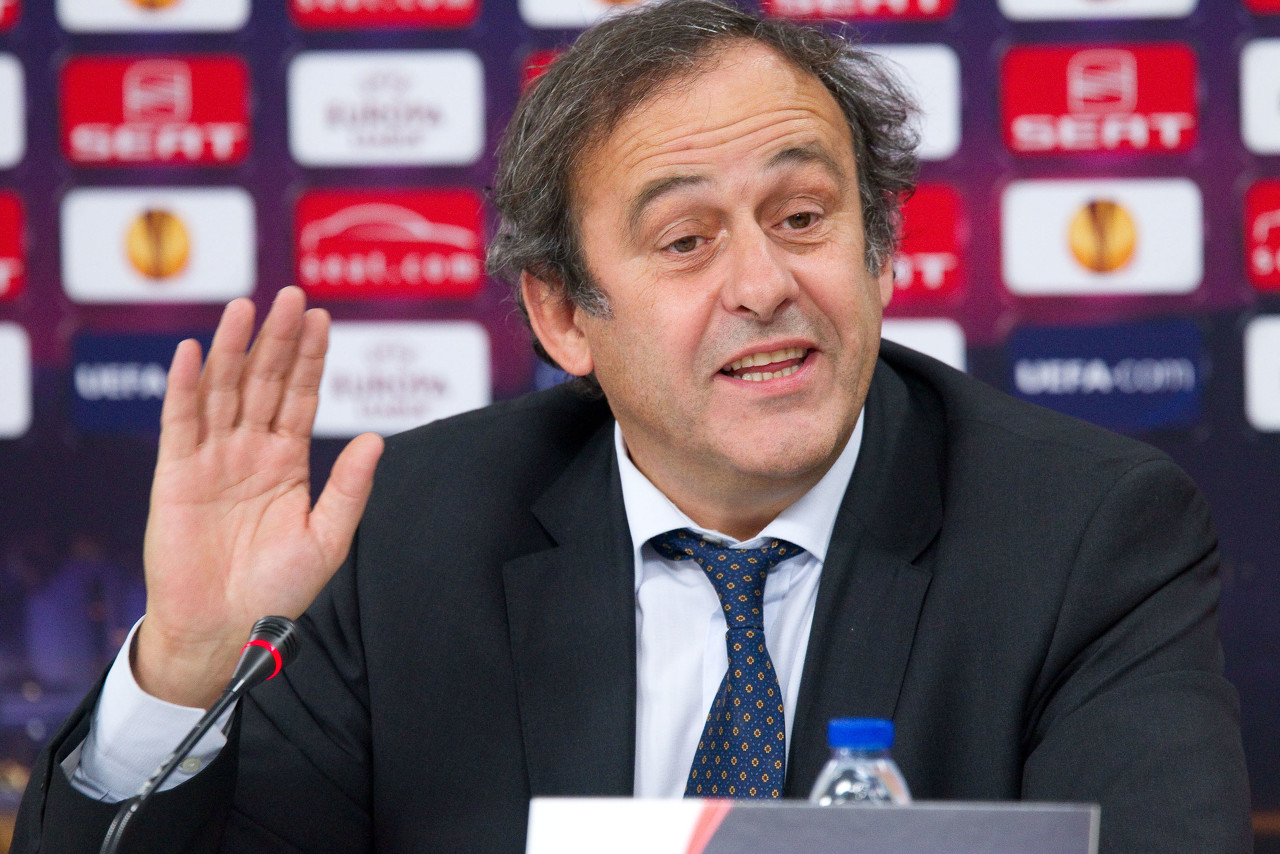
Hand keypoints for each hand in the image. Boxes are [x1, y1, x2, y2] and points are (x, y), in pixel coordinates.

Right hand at [135, 287, 383, 707]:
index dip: (310, 357)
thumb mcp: (327, 538)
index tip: (321, 317)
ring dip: (233, 349)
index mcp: (287, 461)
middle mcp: (250, 450)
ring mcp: (211, 459)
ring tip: (246, 308)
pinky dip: (186, 387)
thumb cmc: (277, 590)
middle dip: (278, 339)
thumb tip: (376, 440)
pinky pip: (180, 423)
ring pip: (223, 391)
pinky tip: (195, 352)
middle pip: (264, 382)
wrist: (225, 631)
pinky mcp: (176, 476)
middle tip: (291, 295)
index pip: (300, 396)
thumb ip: (350, 488)